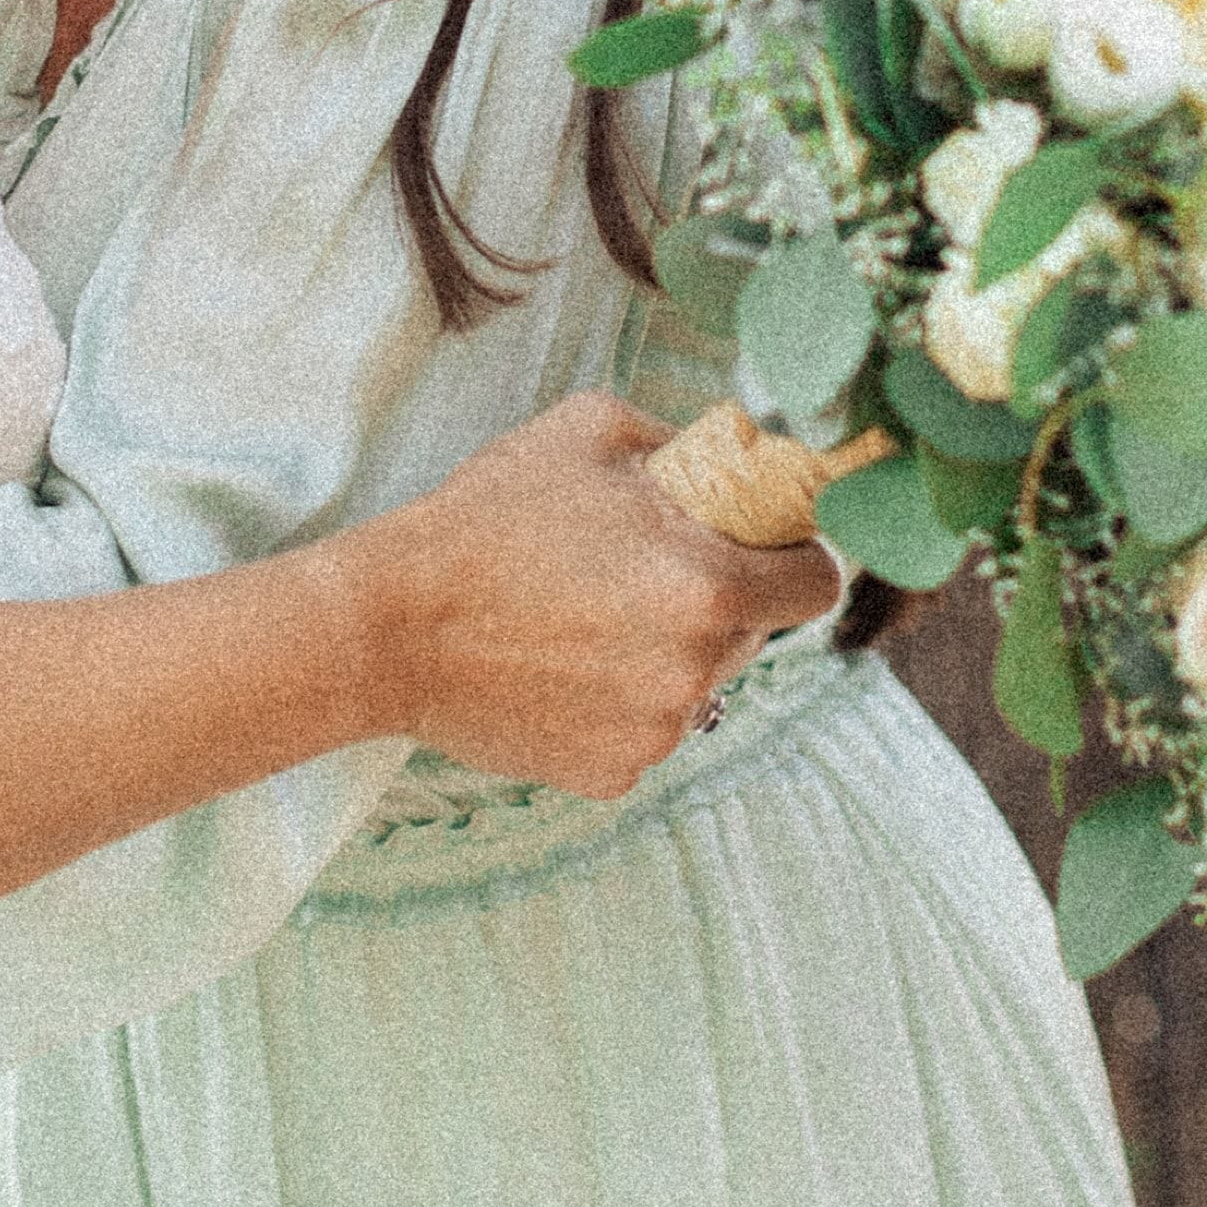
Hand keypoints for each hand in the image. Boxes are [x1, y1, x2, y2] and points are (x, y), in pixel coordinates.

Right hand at [355, 391, 840, 799]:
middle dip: (714, 602)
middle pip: (751, 636)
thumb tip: (726, 450)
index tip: (761, 549)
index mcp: (707, 583)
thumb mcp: (586, 430)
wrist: (390, 624)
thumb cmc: (484, 518)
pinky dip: (612, 704)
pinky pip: (640, 731)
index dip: (793, 558)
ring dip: (661, 655)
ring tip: (579, 620)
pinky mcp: (611, 776)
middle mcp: (696, 668)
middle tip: (637, 573)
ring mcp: (655, 732)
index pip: (816, 584)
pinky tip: (553, 668)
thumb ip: (676, 438)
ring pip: (694, 686)